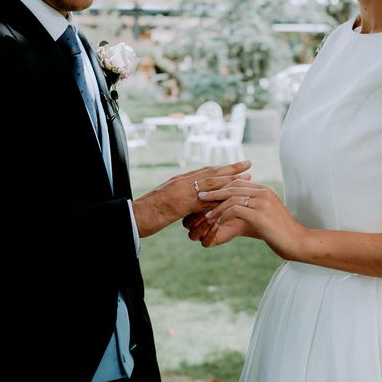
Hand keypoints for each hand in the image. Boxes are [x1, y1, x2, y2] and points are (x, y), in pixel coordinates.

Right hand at [133, 160, 251, 237]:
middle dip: (231, 169)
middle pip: (211, 172)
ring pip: (210, 183)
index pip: (204, 171)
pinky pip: (203, 201)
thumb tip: (191, 204)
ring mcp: (180, 191)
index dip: (221, 168)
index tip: (237, 166)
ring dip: (230, 180)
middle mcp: (181, 182)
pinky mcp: (180, 204)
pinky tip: (231, 200)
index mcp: (178, 181)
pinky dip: (218, 199)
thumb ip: (179, 201)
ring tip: (246, 177)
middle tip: (249, 164)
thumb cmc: (145, 213)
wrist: (133, 218)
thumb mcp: (166, 204)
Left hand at [195, 179, 305, 258]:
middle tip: (199, 198)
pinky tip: (217, 222)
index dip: (221, 188)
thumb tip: (237, 211)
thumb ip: (252, 209)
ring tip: (205, 216)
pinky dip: (223, 215)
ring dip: (216, 207)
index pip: (237, 183)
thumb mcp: (265, 217)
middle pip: (232, 187)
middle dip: (214, 193)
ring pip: (232, 198)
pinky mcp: (260, 214)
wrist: (297, 243)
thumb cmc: (280, 233)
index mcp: (264, 190)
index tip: (207, 194)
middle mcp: (263, 192)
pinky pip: (236, 210)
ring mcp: (262, 202)